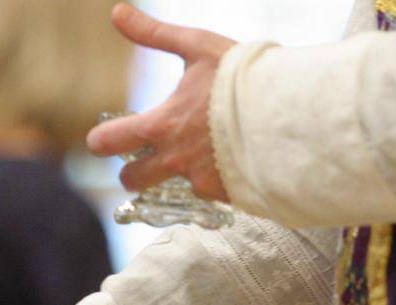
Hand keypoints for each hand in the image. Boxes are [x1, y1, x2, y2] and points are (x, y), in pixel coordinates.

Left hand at [85, 3, 235, 200]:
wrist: (294, 111)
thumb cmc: (245, 75)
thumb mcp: (198, 46)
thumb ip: (154, 34)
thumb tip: (117, 12)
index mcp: (162, 125)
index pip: (109, 142)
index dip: (101, 141)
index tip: (104, 138)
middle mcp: (175, 159)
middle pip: (131, 180)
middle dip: (132, 172)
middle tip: (144, 159)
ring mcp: (200, 181)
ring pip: (169, 192)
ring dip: (173, 178)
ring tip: (193, 158)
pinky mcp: (225, 195)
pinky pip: (209, 194)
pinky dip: (214, 181)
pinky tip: (229, 162)